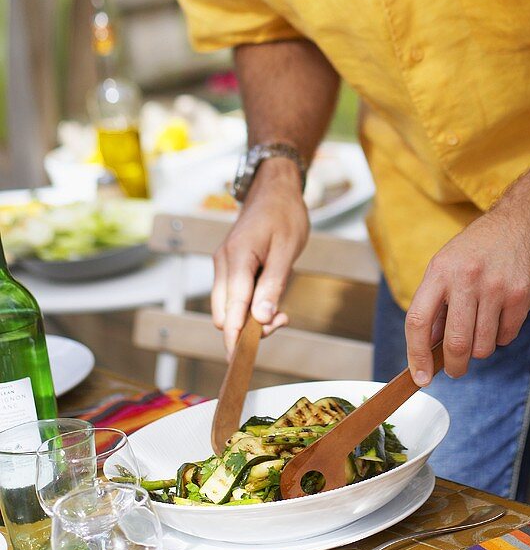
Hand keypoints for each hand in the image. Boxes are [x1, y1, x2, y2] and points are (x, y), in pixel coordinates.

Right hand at [210, 159, 308, 355]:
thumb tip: (261, 321)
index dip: (233, 338)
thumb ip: (273, 286)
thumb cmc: (284, 214)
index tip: (239, 361)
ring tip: (281, 310)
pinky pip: (233, 295)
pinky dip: (248, 305)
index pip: (230, 309)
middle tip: (282, 319)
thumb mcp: (287, 250)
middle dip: (247, 328)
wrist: (275, 188)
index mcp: (237, 258)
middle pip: (222, 314)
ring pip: (226, 307)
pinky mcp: (229, 266)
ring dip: (248, 318)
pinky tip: (271, 297)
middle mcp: (223, 264)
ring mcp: (224, 265)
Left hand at [405, 202, 529, 383]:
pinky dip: (501, 335)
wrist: (521, 222)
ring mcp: (495, 287)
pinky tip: (501, 313)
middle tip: (456, 369)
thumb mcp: (447, 264)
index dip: (417, 355)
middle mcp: (466, 278)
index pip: (418, 321)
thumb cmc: (478, 248)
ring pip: (483, 346)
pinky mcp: (520, 295)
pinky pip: (506, 337)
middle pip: (456, 343)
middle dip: (455, 366)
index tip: (420, 377)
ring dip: (481, 347)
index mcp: (440, 271)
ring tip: (482, 324)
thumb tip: (427, 347)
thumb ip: (436, 303)